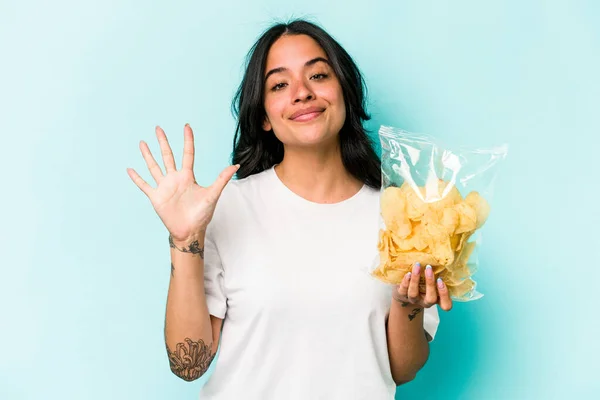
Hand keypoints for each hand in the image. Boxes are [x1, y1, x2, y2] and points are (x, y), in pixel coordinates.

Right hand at [127, 124, 238, 241]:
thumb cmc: (202, 214)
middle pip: (167, 156)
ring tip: (142, 143)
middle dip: (163, 142)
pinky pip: (144, 185)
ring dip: (148, 155)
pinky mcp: (156, 197)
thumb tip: (235, 166)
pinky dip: (136, 178)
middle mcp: (175, 179)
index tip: (186, 126)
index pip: (187, 154)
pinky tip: (130, 169)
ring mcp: (164, 187)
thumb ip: (222, 179)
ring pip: (154, 167)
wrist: (190, 231)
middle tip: (158, 128)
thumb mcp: (212, 194)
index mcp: (188, 176)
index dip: (187, 140)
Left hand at [393, 262, 452, 310]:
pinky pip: (403, 290)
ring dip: (416, 279)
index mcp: (436, 298)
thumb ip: (437, 273)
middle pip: (431, 298)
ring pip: (414, 294)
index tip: (441, 280)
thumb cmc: (422, 281)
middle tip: (429, 268)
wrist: (403, 290)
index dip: (444, 295)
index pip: (446, 305)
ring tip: (417, 266)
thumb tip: (440, 257)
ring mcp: (413, 299)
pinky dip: (406, 281)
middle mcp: (425, 301)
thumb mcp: (431, 278)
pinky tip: (408, 273)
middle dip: (430, 283)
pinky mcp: (402, 295)